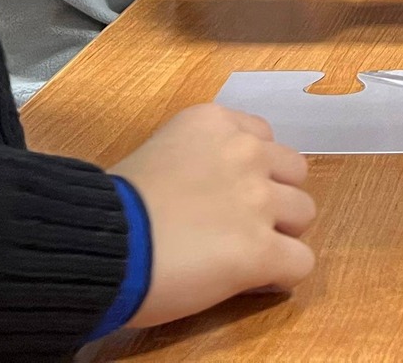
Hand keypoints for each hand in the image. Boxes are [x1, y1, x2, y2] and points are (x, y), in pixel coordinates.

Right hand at [110, 103, 316, 329]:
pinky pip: (301, 262)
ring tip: (245, 253)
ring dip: (281, 234)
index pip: (262, 137)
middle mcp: (243, 152)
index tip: (226, 191)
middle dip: (273, 196)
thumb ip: (195, 159)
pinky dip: (282, 274)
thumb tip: (209, 187)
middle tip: (240, 223)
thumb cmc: (111, 209)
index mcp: (214, 122)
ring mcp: (257, 200)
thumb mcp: (156, 155)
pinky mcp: (260, 249)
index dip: (250, 168)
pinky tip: (254, 280)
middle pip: (293, 171)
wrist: (99, 246)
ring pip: (304, 213)